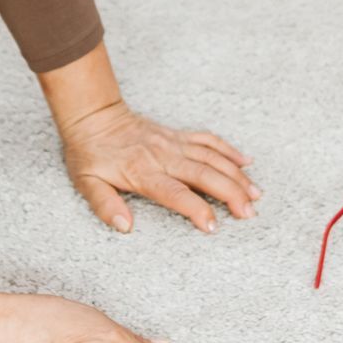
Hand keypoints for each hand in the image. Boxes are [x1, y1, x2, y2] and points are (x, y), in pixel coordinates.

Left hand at [60, 102, 256, 233]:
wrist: (93, 116)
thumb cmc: (89, 153)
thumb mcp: (86, 183)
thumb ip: (105, 205)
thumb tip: (124, 226)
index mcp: (142, 171)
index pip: (175, 193)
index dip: (196, 209)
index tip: (214, 226)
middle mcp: (163, 156)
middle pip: (204, 174)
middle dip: (230, 193)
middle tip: (249, 213)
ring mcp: (173, 143)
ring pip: (212, 157)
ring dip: (236, 175)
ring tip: (256, 195)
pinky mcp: (178, 135)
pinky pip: (208, 140)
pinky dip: (229, 150)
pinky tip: (247, 162)